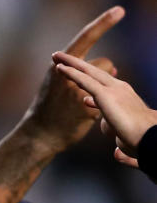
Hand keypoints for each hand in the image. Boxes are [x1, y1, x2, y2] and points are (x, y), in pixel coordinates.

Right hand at [22, 6, 123, 152]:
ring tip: (84, 104)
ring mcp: (77, 90)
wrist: (39, 134)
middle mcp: (68, 73)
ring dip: (104, 90)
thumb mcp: (58, 82)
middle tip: (84, 92)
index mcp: (59, 65)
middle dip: (103, 76)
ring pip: (108, 80)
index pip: (85, 38)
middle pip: (104, 63)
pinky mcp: (86, 106)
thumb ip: (81, 70)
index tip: (120, 10)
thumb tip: (113, 65)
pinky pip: (105, 99)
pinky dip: (99, 107)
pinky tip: (83, 115)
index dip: (103, 23)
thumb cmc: (50, 106)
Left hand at [53, 51, 156, 168]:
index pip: (105, 83)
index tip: (79, 82)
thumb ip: (115, 130)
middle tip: (62, 58)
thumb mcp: (123, 133)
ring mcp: (113, 90)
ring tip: (56, 56)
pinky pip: (84, 80)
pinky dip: (71, 73)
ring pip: (88, 71)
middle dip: (79, 64)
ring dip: (71, 62)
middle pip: (96, 71)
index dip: (92, 80)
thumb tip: (115, 146)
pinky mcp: (106, 95)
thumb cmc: (140, 141)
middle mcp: (120, 88)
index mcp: (124, 96)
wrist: (150, 140)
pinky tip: (59, 68)